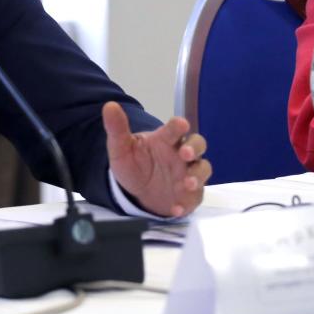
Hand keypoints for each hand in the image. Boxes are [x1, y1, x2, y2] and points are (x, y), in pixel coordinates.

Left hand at [103, 102, 210, 217]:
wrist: (136, 192)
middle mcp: (181, 154)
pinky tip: (175, 208)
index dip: (179, 125)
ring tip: (188, 184)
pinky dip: (186, 203)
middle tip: (185, 153)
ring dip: (198, 175)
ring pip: (203, 169)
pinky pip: (194, 197)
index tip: (181, 124)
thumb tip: (110, 106)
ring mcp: (188, 173)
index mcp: (166, 139)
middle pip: (198, 144)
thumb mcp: (121, 148)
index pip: (176, 128)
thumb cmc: (134, 164)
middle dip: (194, 148)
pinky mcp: (189, 194)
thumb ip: (117, 128)